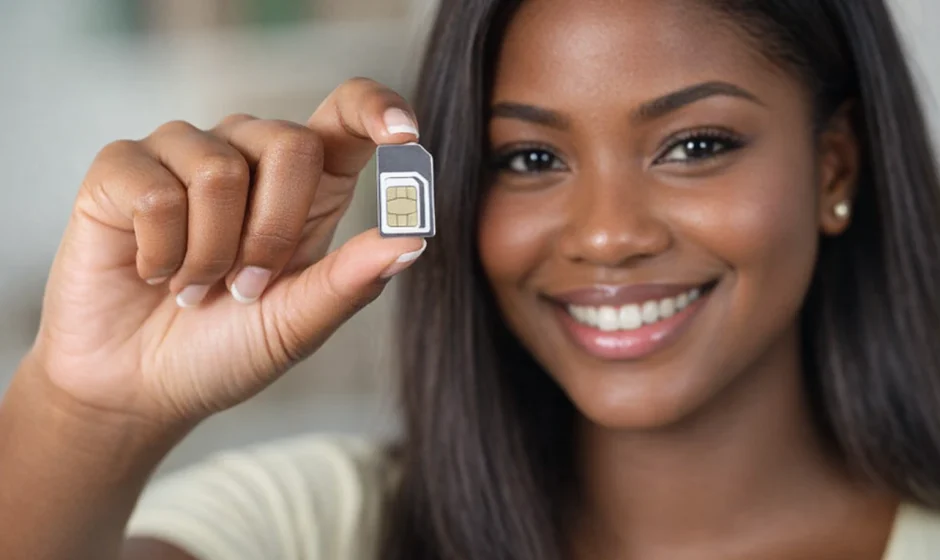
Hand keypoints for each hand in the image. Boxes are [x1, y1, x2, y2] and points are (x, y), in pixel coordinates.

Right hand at [27, 78, 426, 424]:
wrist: (142, 386)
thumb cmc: (228, 349)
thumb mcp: (299, 322)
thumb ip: (351, 279)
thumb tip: (414, 239)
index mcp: (308, 185)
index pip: (347, 114)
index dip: (376, 110)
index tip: (403, 135)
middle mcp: (250, 154)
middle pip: (290, 143)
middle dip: (273, 232)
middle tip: (247, 287)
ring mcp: (184, 154)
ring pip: (218, 170)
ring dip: (210, 254)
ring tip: (195, 288)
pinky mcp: (122, 168)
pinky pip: (154, 192)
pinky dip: (160, 254)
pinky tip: (153, 273)